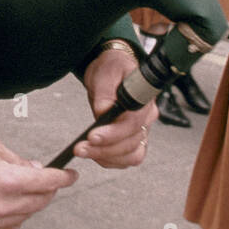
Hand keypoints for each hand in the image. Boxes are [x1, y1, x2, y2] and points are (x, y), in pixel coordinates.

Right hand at [0, 133, 76, 228]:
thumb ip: (15, 160)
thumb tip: (32, 169)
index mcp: (4, 181)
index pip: (46, 183)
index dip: (63, 178)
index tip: (70, 175)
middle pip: (38, 203)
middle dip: (48, 190)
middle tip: (48, 179)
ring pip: (24, 217)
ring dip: (31, 203)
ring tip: (25, 188)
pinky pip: (6, 227)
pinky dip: (14, 216)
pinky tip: (10, 203)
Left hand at [75, 44, 158, 167]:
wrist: (112, 73)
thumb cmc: (111, 68)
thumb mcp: (104, 72)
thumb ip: (104, 92)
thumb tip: (103, 112)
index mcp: (143, 98)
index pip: (133, 123)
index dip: (113, 134)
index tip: (92, 136)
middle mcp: (147, 116)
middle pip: (131, 143)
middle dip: (104, 149)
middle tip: (80, 148)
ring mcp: (143, 129)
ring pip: (132, 155)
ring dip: (107, 157)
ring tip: (84, 151)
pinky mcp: (134, 139)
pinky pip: (127, 159)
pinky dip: (110, 160)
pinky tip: (94, 154)